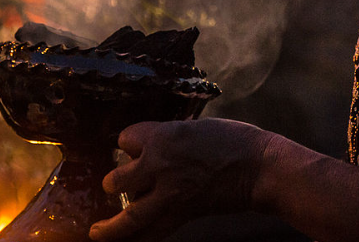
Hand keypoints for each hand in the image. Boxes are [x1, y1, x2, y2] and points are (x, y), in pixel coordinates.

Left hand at [88, 118, 274, 241]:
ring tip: (99, 231)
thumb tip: (153, 147)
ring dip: (112, 225)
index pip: (126, 139)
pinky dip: (135, 240)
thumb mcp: (195, 128)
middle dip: (115, 183)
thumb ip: (170, 138)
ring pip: (127, 216)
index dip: (129, 143)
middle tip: (115, 185)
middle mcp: (160, 164)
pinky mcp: (182, 214)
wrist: (259, 167)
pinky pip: (150, 234)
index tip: (132, 147)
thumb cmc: (234, 141)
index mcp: (164, 136)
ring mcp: (169, 193)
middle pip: (117, 179)